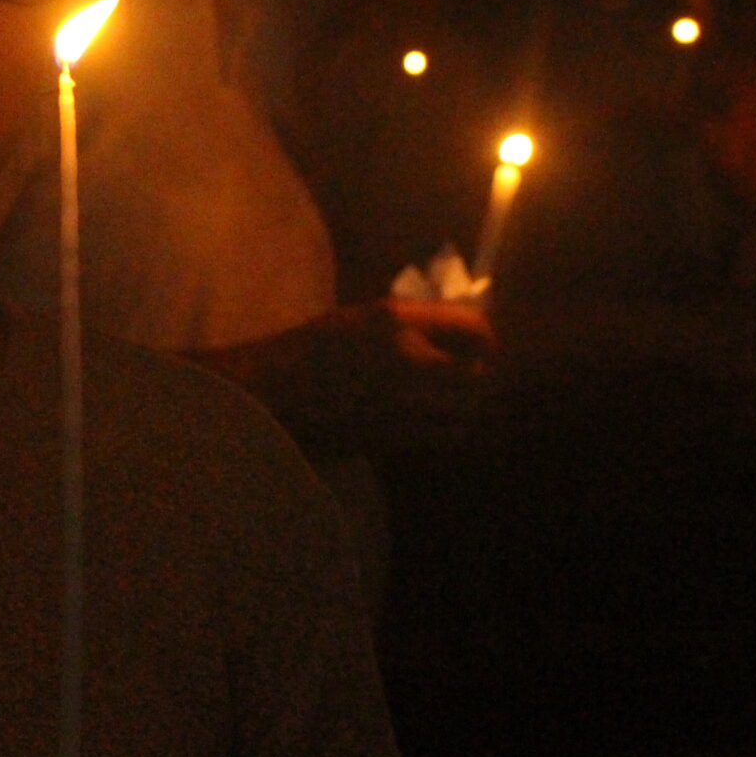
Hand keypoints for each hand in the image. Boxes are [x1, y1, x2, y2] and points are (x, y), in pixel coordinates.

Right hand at [208, 298, 497, 451]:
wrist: (270, 395)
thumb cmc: (307, 350)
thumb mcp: (359, 318)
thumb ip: (408, 321)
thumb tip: (455, 330)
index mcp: (395, 321)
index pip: (472, 327)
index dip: (485, 339)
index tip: (482, 346)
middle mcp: (407, 360)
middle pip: (478, 376)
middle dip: (481, 377)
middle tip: (474, 375)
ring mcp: (401, 403)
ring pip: (465, 413)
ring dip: (467, 408)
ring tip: (454, 402)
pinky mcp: (393, 438)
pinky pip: (442, 437)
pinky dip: (447, 431)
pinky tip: (430, 421)